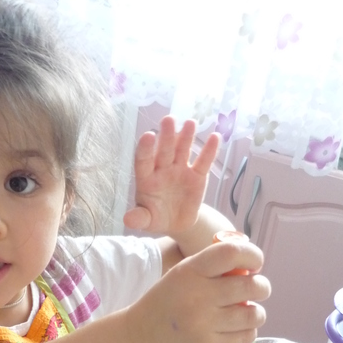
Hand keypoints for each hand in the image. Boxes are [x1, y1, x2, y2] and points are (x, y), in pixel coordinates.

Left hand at [123, 117, 219, 235]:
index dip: (145, 149)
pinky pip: (203, 162)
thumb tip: (127, 220)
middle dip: (166, 136)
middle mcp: (163, 169)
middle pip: (164, 151)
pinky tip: (215, 137)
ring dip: (186, 137)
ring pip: (182, 150)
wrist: (177, 223)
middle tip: (168, 119)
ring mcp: (180, 170)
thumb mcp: (147, 221)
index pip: (143, 161)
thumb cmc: (157, 217)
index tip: (148, 136)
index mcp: (147, 178)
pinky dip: (209, 150)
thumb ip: (139, 218)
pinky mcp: (197, 176)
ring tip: (190, 123)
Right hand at [126, 239, 270, 342]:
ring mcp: (203, 323)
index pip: (232, 254)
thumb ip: (213, 266)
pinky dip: (249, 331)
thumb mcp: (183, 272)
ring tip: (249, 311)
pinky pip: (245, 336)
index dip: (253, 255)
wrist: (143, 333)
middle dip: (262, 287)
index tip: (256, 264)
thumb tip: (251, 264)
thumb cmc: (169, 298)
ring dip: (257, 312)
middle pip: (250, 287)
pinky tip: (240, 327)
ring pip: (253, 315)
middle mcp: (198, 296)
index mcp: (191, 271)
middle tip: (258, 289)